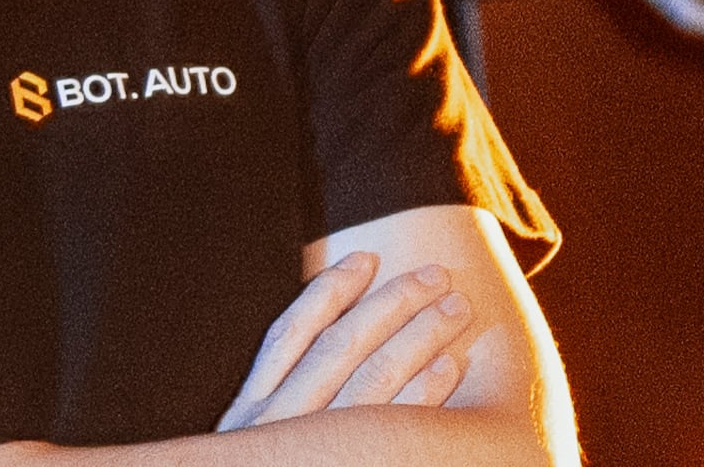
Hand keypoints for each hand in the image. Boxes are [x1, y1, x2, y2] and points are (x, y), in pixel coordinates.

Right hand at [215, 252, 473, 430]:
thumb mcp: (248, 444)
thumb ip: (279, 395)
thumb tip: (325, 333)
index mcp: (251, 413)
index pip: (290, 334)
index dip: (329, 292)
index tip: (366, 257)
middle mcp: (279, 430)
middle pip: (341, 349)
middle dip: (391, 304)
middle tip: (436, 275)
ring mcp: (316, 455)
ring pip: (373, 383)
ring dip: (419, 339)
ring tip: (455, 310)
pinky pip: (392, 433)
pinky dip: (423, 397)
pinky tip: (449, 370)